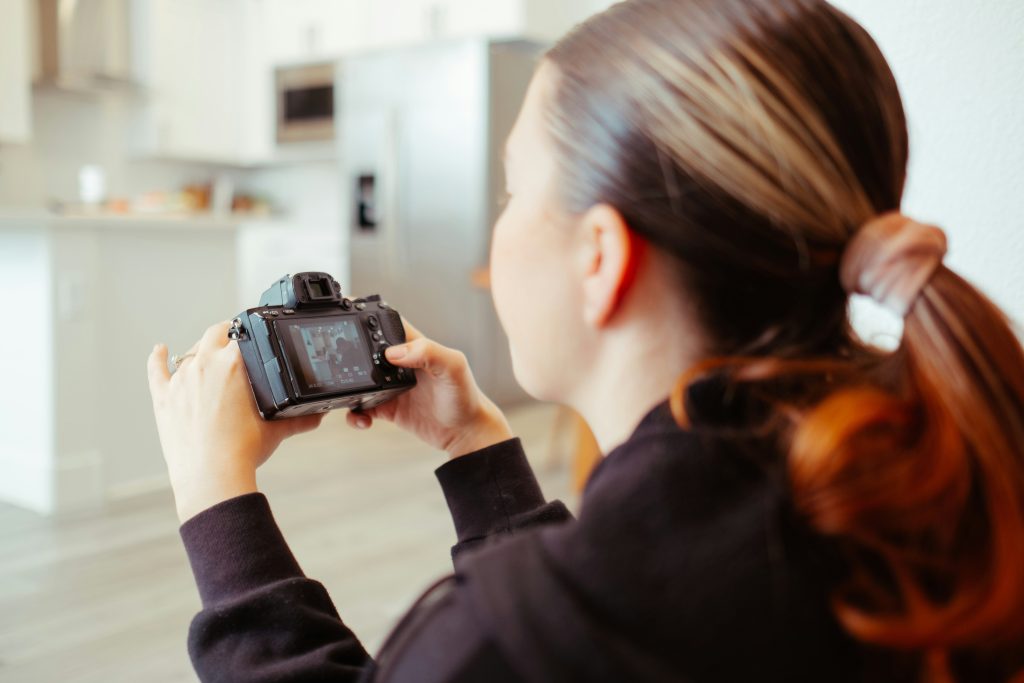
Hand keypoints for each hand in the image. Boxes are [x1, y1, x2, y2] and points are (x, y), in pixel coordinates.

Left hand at [147, 321, 323, 522]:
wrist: (211, 476)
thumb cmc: (242, 451)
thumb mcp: (276, 430)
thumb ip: (299, 418)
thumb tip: (317, 416)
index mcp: (233, 364)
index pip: (243, 334)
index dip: (250, 332)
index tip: (254, 335)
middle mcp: (204, 364)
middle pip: (214, 334)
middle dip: (227, 333)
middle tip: (235, 338)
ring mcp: (180, 380)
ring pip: (190, 352)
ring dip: (201, 349)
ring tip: (210, 353)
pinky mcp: (164, 398)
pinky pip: (157, 370)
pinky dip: (158, 358)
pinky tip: (160, 350)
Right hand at [347, 319, 512, 457]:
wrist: (467, 432)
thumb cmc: (466, 396)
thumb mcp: (453, 367)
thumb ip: (429, 353)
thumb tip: (393, 352)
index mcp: (414, 346)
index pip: (385, 323)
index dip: (365, 317)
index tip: (346, 317)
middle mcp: (400, 364)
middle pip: (365, 350)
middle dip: (348, 354)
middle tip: (337, 363)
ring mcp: (391, 386)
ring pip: (358, 380)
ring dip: (347, 387)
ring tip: (348, 396)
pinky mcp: (388, 408)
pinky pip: (362, 409)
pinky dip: (355, 414)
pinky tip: (363, 420)